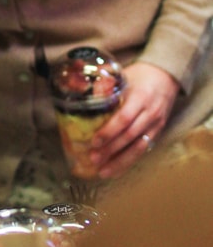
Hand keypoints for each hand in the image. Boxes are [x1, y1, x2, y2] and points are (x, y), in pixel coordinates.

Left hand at [89, 61, 179, 178]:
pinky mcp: (158, 132)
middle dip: (111, 150)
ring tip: (103, 171)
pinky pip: (144, 149)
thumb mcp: (124, 76)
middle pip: (129, 136)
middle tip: (93, 159)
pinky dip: (129, 161)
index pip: (124, 118)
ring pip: (138, 147)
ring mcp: (156, 124)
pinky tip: (116, 169)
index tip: (94, 141)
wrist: (167, 76)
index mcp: (140, 97)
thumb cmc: (141, 75)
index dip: (109, 132)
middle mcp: (150, 113)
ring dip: (120, 161)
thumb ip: (106, 86)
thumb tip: (80, 95)